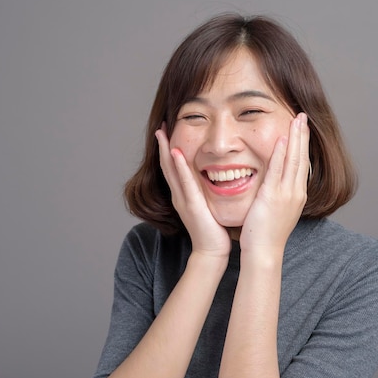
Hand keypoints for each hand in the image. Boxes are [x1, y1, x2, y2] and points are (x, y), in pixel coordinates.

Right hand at [156, 125, 230, 258]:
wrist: (212, 251)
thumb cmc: (214, 230)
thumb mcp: (208, 204)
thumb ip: (206, 192)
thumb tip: (217, 176)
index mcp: (183, 194)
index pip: (173, 167)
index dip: (168, 149)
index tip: (167, 130)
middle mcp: (179, 195)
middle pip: (167, 165)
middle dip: (162, 144)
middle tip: (160, 125)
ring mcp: (183, 199)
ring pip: (171, 170)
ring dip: (166, 150)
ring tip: (162, 132)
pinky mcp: (191, 205)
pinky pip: (184, 182)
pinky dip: (179, 167)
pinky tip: (176, 153)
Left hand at [239, 113, 309, 255]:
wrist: (264, 252)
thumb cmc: (266, 234)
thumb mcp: (275, 210)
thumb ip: (277, 194)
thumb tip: (274, 184)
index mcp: (296, 195)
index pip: (301, 164)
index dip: (302, 145)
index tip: (302, 129)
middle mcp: (295, 192)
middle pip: (301, 158)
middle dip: (303, 136)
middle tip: (303, 116)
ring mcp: (287, 194)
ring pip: (293, 160)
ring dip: (295, 138)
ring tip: (297, 120)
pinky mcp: (274, 197)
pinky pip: (278, 170)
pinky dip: (280, 154)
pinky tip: (281, 139)